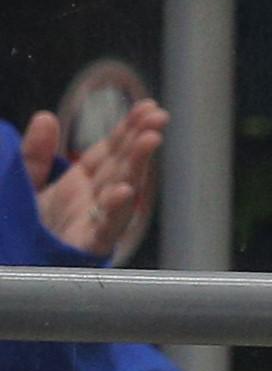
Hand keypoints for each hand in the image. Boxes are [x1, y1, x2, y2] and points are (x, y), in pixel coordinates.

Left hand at [20, 100, 167, 256]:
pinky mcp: (86, 246)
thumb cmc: (21, 228)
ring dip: (139, 164)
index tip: (147, 107)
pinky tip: (125, 190)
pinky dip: (117, 210)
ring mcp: (93, 222)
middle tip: (159, 116)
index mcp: (80, 184)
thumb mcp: (22, 181)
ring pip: (123, 189)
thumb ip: (34, 153)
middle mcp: (93, 200)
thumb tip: (46, 117)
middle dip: (141, 140)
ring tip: (151, 139)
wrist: (13, 263)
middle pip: (122, 165)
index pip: (110, 151)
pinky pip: (106, 227)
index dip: (128, 128)